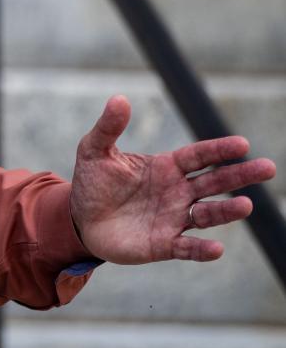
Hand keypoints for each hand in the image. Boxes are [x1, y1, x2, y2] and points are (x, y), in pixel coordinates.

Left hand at [70, 95, 275, 263]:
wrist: (80, 219)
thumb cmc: (93, 182)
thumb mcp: (94, 150)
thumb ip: (109, 127)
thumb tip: (119, 98)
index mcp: (166, 167)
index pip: (199, 156)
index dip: (219, 150)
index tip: (242, 144)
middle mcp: (177, 192)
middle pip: (215, 182)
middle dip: (240, 175)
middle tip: (268, 167)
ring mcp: (174, 219)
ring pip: (208, 215)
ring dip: (226, 211)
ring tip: (246, 205)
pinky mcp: (164, 245)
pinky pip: (188, 248)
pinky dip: (202, 250)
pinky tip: (217, 248)